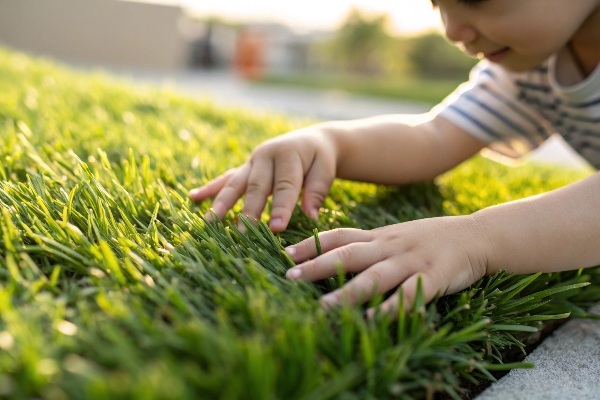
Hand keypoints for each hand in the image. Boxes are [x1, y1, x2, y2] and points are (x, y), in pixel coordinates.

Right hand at [189, 126, 337, 231]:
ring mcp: (252, 162)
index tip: (277, 228)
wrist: (312, 141)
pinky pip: (225, 178)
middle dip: (249, 210)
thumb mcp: (326, 170)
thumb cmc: (320, 160)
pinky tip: (193, 198)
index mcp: (288, 154)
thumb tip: (310, 216)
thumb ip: (317, 191)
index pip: (285, 185)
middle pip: (256, 186)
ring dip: (222, 202)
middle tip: (242, 232)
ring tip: (210, 221)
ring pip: (235, 183)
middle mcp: (266, 155)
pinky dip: (210, 188)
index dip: (281, 207)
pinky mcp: (245, 168)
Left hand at [285, 215, 489, 316]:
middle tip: (290, 277)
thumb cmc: (431, 238)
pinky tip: (372, 320)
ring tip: (323, 307)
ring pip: (374, 276)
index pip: (339, 235)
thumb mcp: (396, 235)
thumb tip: (335, 255)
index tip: (285, 254)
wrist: (477, 235)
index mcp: (380, 236)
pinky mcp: (433, 277)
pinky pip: (409, 296)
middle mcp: (390, 246)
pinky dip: (390, 309)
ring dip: (347, 292)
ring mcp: (411, 261)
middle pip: (348, 253)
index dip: (311, 244)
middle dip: (317, 265)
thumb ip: (370, 244)